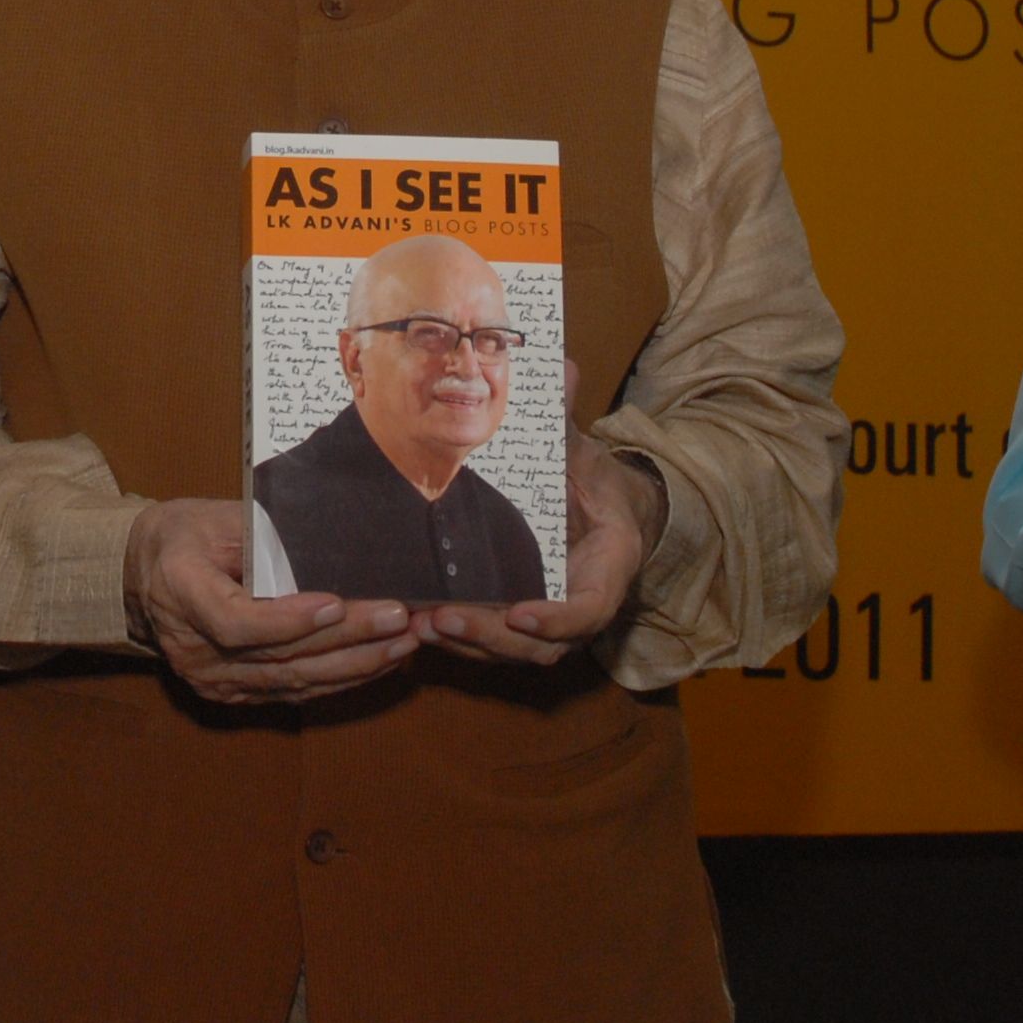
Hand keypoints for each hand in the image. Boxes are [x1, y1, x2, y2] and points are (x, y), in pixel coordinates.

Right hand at [124, 498, 416, 704]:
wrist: (143, 575)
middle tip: (401, 618)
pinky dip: (340, 678)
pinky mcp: (232, 694)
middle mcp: (193, 648)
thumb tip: (338, 541)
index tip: (336, 605)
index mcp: (181, 591)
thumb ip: (267, 537)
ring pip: (293, 680)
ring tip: (406, 642)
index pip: (236, 622)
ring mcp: (212, 679)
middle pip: (279, 655)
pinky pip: (293, 692)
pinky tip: (379, 662)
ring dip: (357, 664)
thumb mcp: (218, 517)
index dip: (288, 620)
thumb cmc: (187, 534)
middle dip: (348, 638)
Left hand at [417, 375, 660, 667]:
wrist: (599, 510)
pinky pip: (492, 644)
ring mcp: (550, 620)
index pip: (590, 610)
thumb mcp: (581, 452)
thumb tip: (565, 368)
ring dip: (466, 644)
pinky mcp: (519, 622)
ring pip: (512, 653)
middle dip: (492, 638)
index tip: (521, 614)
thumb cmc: (590, 482)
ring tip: (419, 624)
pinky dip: (457, 640)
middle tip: (443, 618)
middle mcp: (580, 604)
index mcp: (608, 566)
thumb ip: (567, 420)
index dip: (558, 620)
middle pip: (541, 646)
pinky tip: (414, 623)